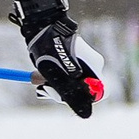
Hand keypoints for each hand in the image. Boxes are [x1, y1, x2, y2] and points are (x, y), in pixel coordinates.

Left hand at [11, 0, 103, 119]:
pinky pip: (66, 74)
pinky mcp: (72, 58)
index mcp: (94, 67)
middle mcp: (92, 64)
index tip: (64, 95)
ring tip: (40, 77)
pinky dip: (55, 77)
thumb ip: (72, 94)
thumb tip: (86, 115)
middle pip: (83, 89)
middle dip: (64, 92)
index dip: (83, 100)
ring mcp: (83, 61)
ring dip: (56, 85)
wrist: (41, 23)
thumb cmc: (50, 47)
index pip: (99, 93)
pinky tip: (42, 71)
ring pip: (72, 82)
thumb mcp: (58, 75)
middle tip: (44, 88)